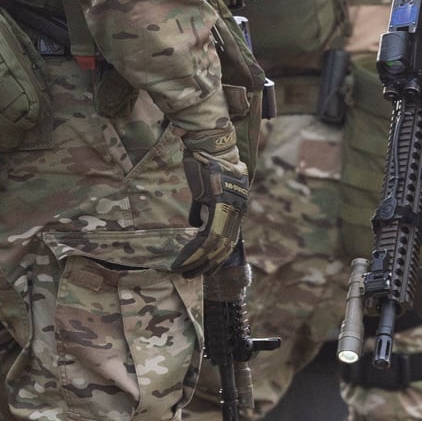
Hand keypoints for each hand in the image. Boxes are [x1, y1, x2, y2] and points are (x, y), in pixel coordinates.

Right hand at [173, 134, 252, 274]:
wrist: (210, 144)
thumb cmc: (206, 164)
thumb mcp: (204, 191)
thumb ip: (202, 209)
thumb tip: (195, 225)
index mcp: (236, 208)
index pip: (228, 240)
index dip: (217, 257)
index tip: (205, 268)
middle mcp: (236, 210)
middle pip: (225, 247)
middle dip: (208, 265)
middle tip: (193, 275)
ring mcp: (229, 208)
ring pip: (217, 245)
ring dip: (200, 261)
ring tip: (186, 271)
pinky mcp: (218, 204)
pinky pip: (209, 234)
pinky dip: (197, 248)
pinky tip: (187, 256)